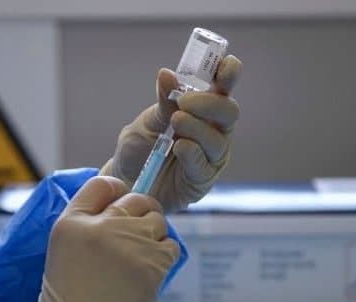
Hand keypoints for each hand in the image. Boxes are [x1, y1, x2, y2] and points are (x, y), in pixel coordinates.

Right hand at [28, 176, 180, 301]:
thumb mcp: (62, 257)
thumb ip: (88, 232)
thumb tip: (122, 216)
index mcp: (69, 224)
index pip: (100, 184)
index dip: (116, 193)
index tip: (121, 207)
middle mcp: (99, 226)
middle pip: (135, 200)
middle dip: (141, 214)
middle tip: (137, 238)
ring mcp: (128, 244)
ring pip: (157, 221)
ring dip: (154, 237)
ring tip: (139, 263)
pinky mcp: (151, 264)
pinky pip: (171, 247)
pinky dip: (165, 258)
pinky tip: (149, 275)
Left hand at [100, 55, 241, 211]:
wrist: (126, 180)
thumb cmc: (139, 148)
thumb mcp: (148, 121)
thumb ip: (163, 102)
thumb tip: (167, 74)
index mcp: (202, 107)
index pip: (223, 86)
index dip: (229, 72)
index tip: (225, 66)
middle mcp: (213, 129)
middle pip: (228, 112)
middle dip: (209, 103)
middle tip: (183, 101)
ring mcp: (211, 155)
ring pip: (218, 139)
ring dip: (197, 127)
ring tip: (175, 123)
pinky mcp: (203, 179)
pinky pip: (205, 165)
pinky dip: (193, 153)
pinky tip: (179, 147)